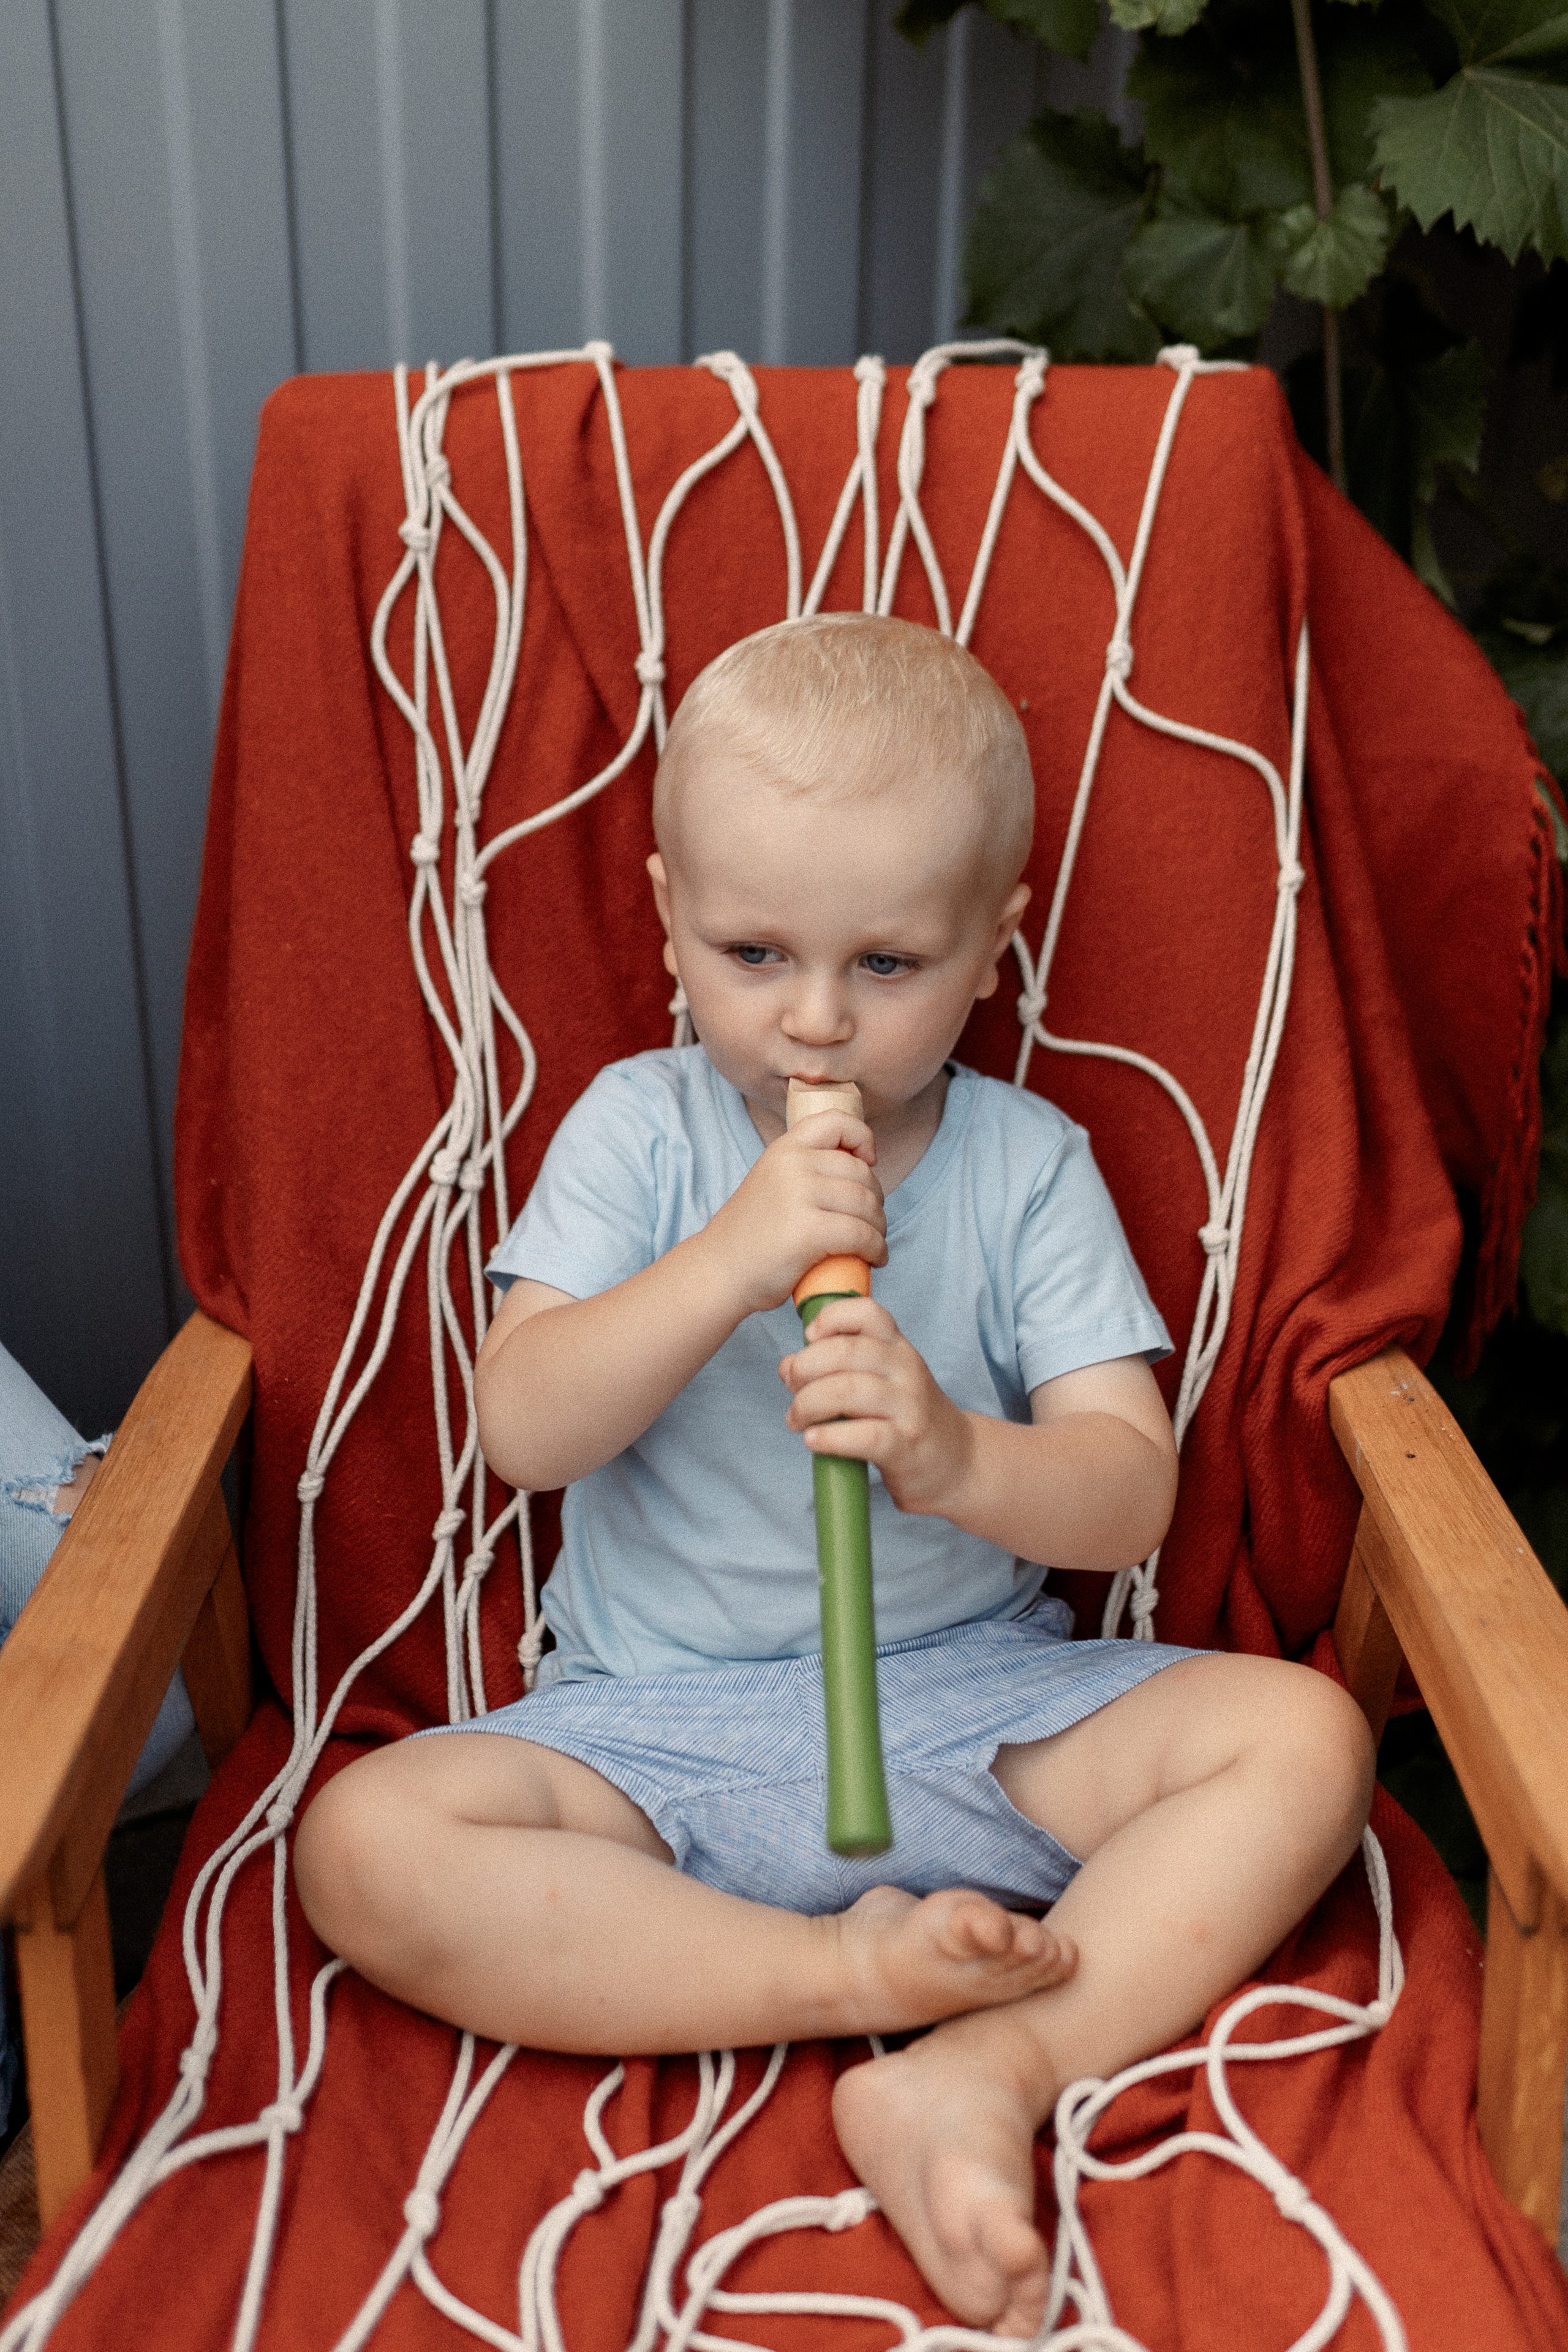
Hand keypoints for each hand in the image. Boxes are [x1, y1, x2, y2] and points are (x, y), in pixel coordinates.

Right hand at [702, 1110, 887, 1316]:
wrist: (718, 1272)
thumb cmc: (749, 1236)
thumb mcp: (772, 1183)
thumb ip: (803, 1171)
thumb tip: (857, 1171)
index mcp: (784, 1150)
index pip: (836, 1121)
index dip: (863, 1138)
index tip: (868, 1163)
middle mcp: (792, 1165)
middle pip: (861, 1174)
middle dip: (877, 1200)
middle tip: (872, 1223)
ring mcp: (800, 1196)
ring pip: (866, 1204)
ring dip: (880, 1227)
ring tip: (873, 1244)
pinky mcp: (809, 1231)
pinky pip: (862, 1235)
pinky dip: (877, 1249)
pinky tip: (876, 1259)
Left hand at [778, 1296, 970, 1516]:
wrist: (956, 1460)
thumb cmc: (905, 1417)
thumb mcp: (882, 1379)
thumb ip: (838, 1366)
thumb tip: (788, 1365)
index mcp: (898, 1347)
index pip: (867, 1313)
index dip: (830, 1318)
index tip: (808, 1337)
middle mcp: (906, 1370)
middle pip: (846, 1352)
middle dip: (805, 1368)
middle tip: (791, 1387)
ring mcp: (909, 1408)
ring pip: (848, 1391)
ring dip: (808, 1404)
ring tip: (796, 1420)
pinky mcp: (906, 1446)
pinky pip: (863, 1436)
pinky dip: (830, 1437)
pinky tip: (813, 1440)